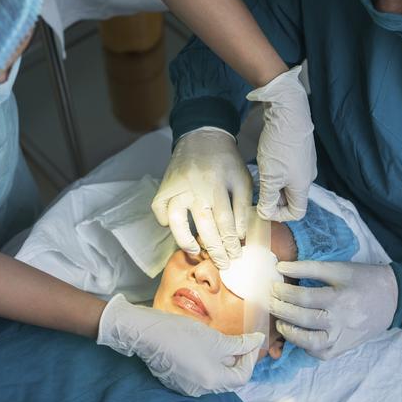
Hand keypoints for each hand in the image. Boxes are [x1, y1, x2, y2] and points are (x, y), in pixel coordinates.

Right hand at [97, 294, 264, 396]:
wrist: (147, 333)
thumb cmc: (181, 334)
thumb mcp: (215, 338)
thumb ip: (238, 343)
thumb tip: (256, 341)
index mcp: (212, 381)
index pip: (242, 376)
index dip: (249, 358)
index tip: (252, 341)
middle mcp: (200, 389)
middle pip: (228, 377)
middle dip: (237, 358)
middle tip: (240, 340)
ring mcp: (186, 385)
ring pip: (213, 374)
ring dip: (222, 359)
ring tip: (222, 340)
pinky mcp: (176, 378)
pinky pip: (198, 371)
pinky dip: (206, 360)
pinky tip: (204, 344)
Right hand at [152, 127, 251, 267]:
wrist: (202, 136)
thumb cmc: (226, 162)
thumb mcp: (242, 180)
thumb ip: (243, 207)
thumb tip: (239, 236)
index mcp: (218, 185)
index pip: (225, 222)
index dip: (231, 243)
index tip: (236, 255)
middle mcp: (195, 187)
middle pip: (204, 226)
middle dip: (215, 249)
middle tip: (223, 264)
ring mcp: (177, 187)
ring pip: (176, 220)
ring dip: (185, 240)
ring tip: (195, 252)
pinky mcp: (164, 185)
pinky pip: (159, 208)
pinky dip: (163, 221)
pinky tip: (173, 229)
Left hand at [247, 64, 316, 221]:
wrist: (288, 110)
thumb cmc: (280, 145)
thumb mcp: (271, 176)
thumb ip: (268, 198)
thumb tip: (266, 213)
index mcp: (303, 185)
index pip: (297, 212)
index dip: (279, 215)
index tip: (262, 207)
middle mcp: (306, 176)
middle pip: (291, 197)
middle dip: (273, 199)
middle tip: (256, 193)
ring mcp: (302, 162)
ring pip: (287, 182)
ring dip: (273, 184)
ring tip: (258, 176)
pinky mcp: (296, 150)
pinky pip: (286, 168)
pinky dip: (275, 171)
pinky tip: (264, 162)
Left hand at [270, 261, 397, 359]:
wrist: (393, 299)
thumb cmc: (364, 279)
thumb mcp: (338, 268)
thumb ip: (309, 267)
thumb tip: (281, 267)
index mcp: (340, 299)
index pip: (303, 298)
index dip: (284, 292)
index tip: (272, 285)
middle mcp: (341, 322)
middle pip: (302, 318)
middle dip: (280, 309)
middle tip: (268, 301)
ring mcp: (342, 339)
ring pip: (309, 342)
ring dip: (289, 332)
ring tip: (279, 321)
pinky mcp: (343, 349)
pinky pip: (319, 353)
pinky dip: (304, 346)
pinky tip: (296, 334)